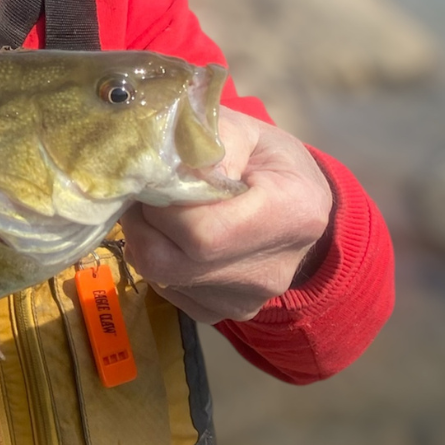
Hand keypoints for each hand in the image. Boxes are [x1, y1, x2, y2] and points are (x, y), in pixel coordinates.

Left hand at [120, 110, 333, 324]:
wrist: (301, 203)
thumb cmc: (269, 160)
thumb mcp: (243, 131)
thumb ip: (202, 142)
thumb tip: (160, 170)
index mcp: (289, 213)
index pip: (200, 231)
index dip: (161, 207)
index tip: (155, 181)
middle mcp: (272, 269)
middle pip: (172, 263)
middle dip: (143, 226)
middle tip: (144, 197)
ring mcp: (250, 298)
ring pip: (164, 279)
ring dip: (147, 243)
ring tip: (161, 214)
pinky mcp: (231, 312)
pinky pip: (172, 293)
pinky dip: (162, 264)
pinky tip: (177, 239)